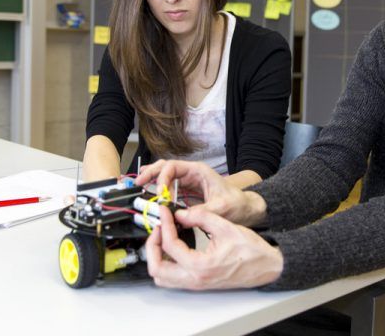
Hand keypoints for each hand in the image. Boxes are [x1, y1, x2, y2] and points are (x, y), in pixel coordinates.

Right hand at [135, 159, 265, 226]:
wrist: (246, 209)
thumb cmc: (237, 204)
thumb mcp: (221, 208)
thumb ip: (201, 211)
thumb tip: (180, 217)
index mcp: (199, 171)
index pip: (173, 167)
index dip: (163, 178)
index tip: (159, 192)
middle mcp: (192, 174)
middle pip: (166, 167)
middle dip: (151, 172)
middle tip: (138, 182)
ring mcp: (189, 183)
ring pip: (166, 176)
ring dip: (152, 179)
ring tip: (139, 184)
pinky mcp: (188, 193)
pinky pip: (170, 188)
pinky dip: (159, 190)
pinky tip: (151, 193)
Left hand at [146, 205, 282, 289]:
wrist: (266, 266)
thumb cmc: (251, 250)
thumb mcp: (225, 226)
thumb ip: (200, 217)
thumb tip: (180, 213)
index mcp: (200, 266)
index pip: (170, 245)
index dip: (165, 225)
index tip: (166, 212)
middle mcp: (194, 279)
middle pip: (157, 269)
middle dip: (152, 246)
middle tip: (158, 228)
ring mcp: (195, 284)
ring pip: (162, 278)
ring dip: (157, 257)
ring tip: (163, 237)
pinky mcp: (198, 283)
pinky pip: (172, 278)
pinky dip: (166, 263)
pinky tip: (173, 247)